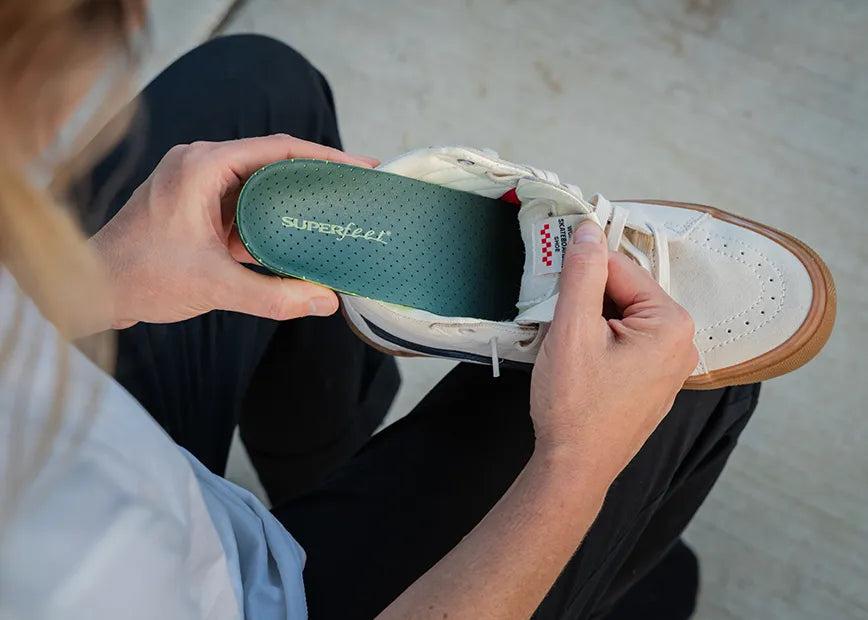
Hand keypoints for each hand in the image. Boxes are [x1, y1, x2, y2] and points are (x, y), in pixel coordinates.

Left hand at [90, 134, 378, 328]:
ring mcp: (195, 183)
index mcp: (203, 165)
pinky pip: (242, 203)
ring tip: (333, 213)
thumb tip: (326, 301)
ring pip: (258, 183)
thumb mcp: (216, 286)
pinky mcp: (193, 205)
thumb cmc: (140, 276)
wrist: (91, 289)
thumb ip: (275, 296)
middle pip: (272, 161)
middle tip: (355, 191)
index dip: (326, 157)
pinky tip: (294, 237)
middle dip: (315, 177)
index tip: (361, 167)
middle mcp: (199, 164)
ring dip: (292, 199)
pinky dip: (269, 218)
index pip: (278, 148)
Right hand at [530, 220, 697, 484]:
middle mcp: (681, 343)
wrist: (573, 469)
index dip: (582, 267)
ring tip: (563, 344)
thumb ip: (583, 273)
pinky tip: (577, 363)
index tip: (551, 268)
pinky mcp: (652, 384)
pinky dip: (599, 342)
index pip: (621, 269)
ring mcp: (669, 367)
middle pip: (624, 293)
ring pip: (622, 319)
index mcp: (671, 324)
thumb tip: (589, 229)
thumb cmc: (575, 406)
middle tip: (553, 316)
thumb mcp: (572, 330)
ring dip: (589, 320)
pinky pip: (626, 344)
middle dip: (586, 298)